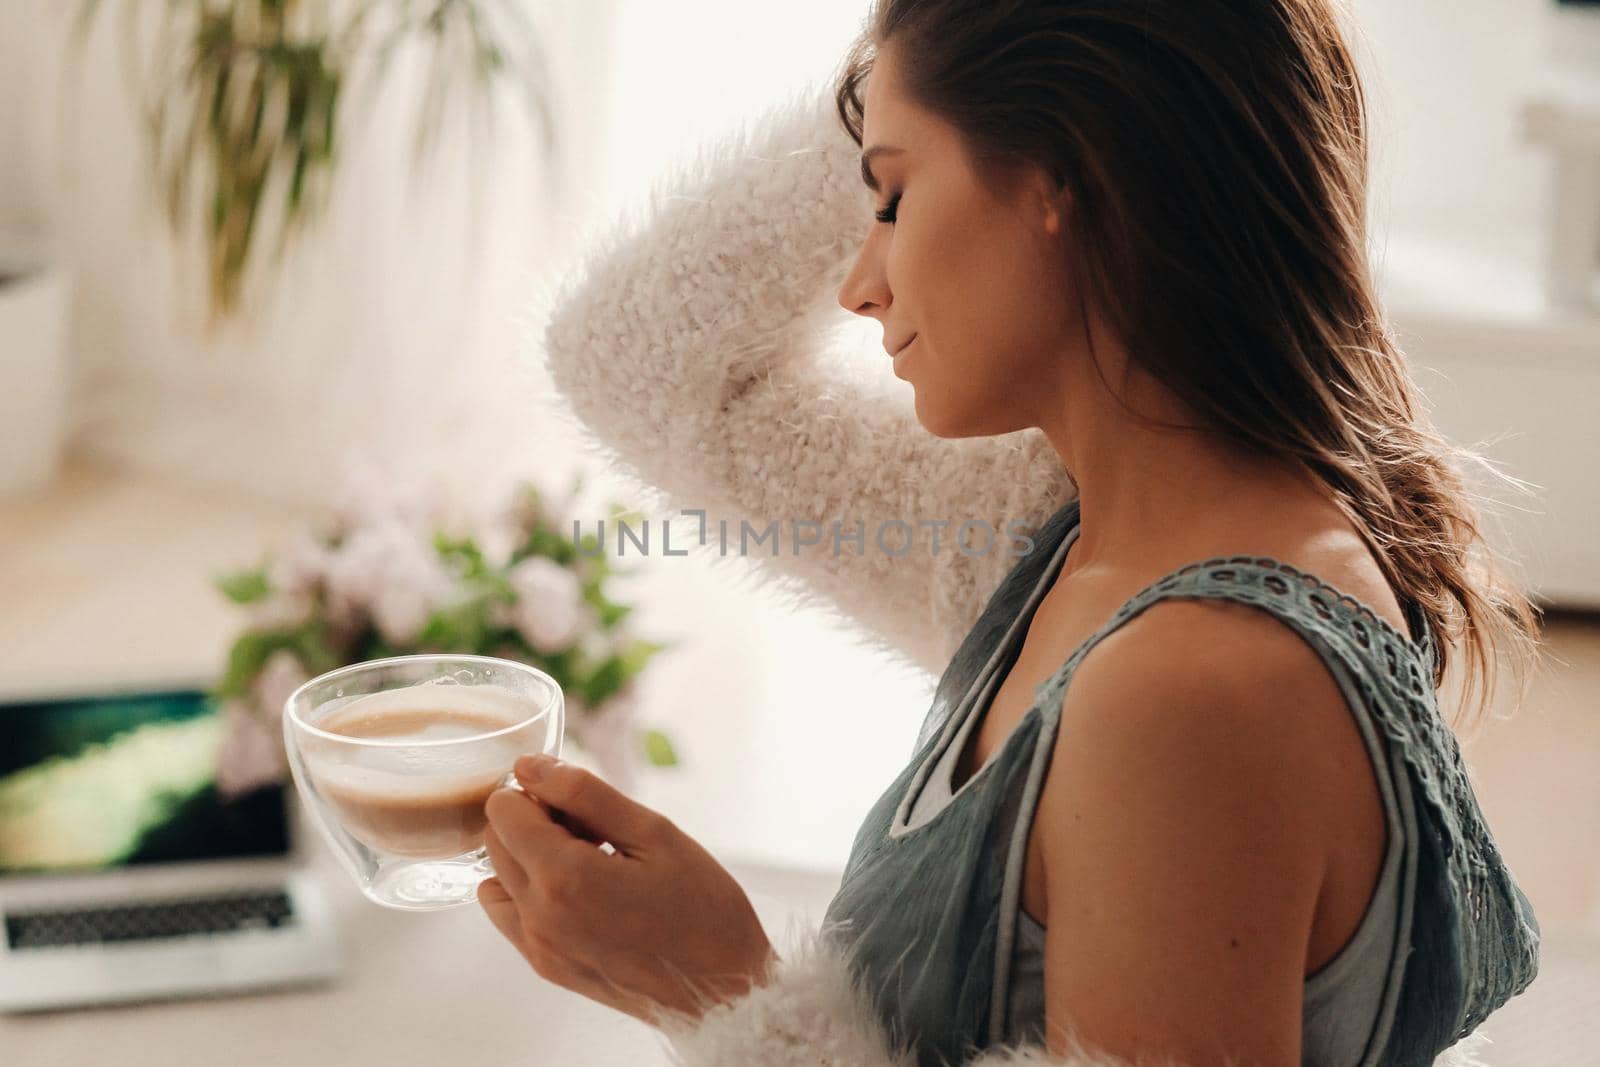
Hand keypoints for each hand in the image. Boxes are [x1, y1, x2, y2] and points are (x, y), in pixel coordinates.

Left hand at [479, 754, 779, 1028]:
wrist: (722, 990)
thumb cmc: (703, 909)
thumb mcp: (654, 833)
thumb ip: (585, 794)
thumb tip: (529, 767)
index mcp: (563, 877)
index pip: (503, 810)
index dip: (540, 792)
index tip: (583, 805)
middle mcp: (538, 916)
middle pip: (495, 840)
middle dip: (534, 820)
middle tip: (594, 830)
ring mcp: (538, 947)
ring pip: (498, 876)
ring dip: (529, 857)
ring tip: (588, 862)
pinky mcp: (546, 967)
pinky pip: (510, 916)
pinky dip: (529, 893)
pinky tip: (580, 893)